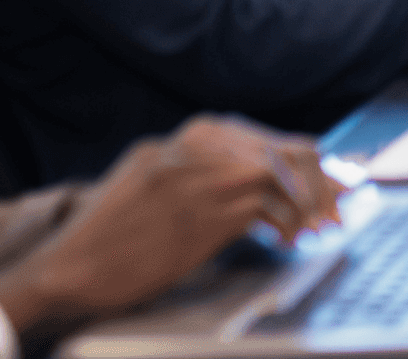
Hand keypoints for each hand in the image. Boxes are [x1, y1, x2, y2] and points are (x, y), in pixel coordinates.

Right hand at [0, 116, 344, 329]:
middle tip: (339, 205)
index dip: (308, 162)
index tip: (333, 180)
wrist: (68, 269)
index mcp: (185, 139)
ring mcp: (197, 175)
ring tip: (321, 224)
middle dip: (320, 179)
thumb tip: (272, 184)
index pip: (266, 138)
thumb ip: (207, 174)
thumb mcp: (157, 186)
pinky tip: (291, 237)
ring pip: (279, 172)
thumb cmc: (115, 238)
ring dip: (310, 202)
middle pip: (282, 149)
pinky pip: (264, 205)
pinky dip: (288, 220)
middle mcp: (193, 146)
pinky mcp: (200, 210)